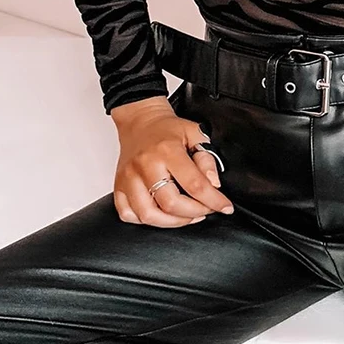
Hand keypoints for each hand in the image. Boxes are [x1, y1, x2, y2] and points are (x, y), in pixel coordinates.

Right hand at [110, 96, 233, 227]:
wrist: (140, 121)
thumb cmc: (168, 129)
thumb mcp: (195, 133)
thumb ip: (207, 158)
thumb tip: (214, 184)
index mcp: (167, 151)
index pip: (194, 184)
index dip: (213, 200)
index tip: (225, 207)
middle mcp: (145, 166)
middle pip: (170, 203)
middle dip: (195, 212)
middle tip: (206, 209)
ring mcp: (128, 178)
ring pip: (148, 214)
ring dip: (173, 222)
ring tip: (188, 215)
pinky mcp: (118, 186)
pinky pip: (128, 214)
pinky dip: (147, 220)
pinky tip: (162, 214)